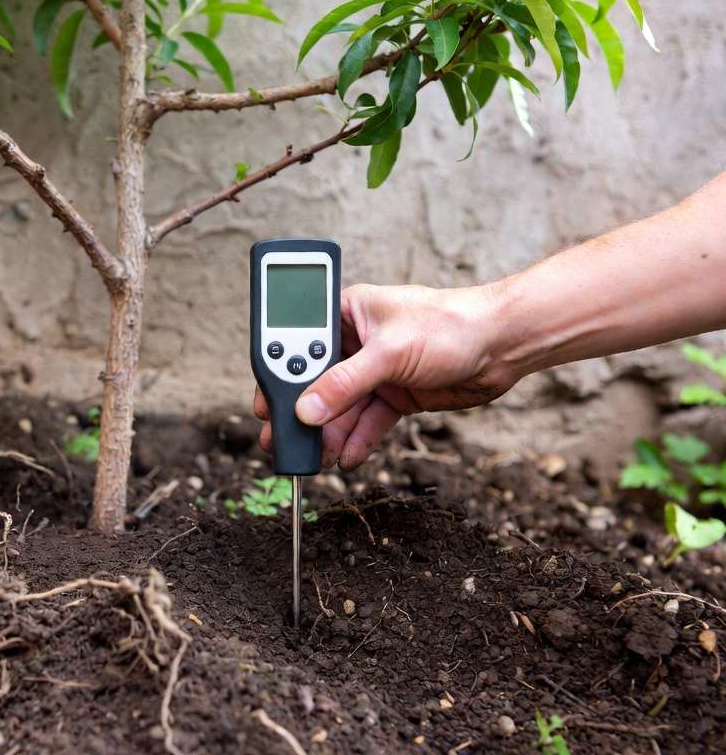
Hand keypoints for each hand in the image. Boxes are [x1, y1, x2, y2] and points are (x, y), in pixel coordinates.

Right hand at [254, 283, 518, 469]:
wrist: (504, 345)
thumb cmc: (451, 325)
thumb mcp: (389, 354)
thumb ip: (344, 383)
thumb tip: (307, 409)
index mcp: (348, 312)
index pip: (302, 342)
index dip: (282, 374)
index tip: (265, 403)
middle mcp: (357, 340)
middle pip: (318, 380)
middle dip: (303, 412)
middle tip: (281, 439)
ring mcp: (377, 369)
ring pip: (342, 405)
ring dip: (329, 432)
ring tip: (313, 458)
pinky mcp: (396, 393)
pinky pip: (368, 420)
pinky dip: (357, 439)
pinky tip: (345, 457)